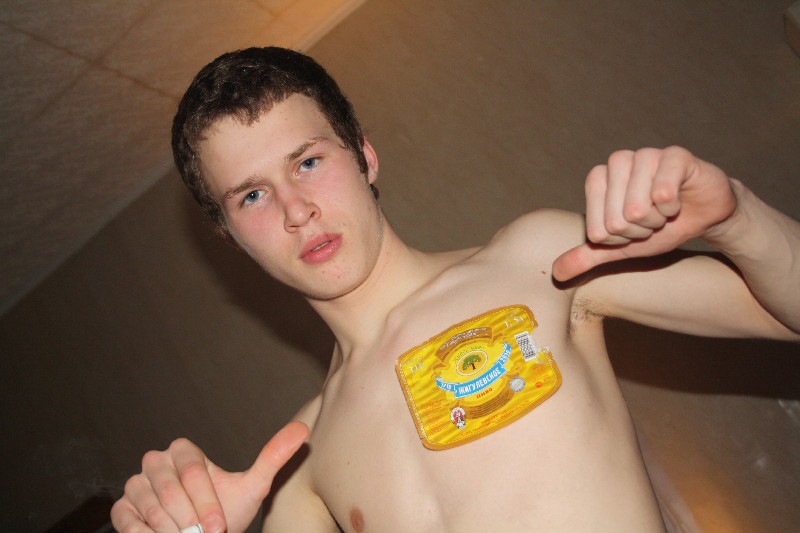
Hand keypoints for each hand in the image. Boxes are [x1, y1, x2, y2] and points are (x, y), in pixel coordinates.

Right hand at [111, 421, 308, 532]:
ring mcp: (136, 485)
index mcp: (183, 451)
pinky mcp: (122, 508)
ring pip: (150, 508)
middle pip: (170, 491)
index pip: (191, 471)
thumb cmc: (226, 511)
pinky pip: (128, 521)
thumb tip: (303, 429)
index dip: (206, 502)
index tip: (219, 526)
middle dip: (190, 520)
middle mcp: (156, 462)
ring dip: (172, 530)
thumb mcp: (252, 486)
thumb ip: (273, 456)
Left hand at [552, 146, 736, 280]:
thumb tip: (557, 273)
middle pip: (616, 220)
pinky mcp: (674, 155)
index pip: (597, 229)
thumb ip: (588, 256)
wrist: (701, 216)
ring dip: (656, 220)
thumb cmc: (658, 226)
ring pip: (638, 207)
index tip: (633, 229)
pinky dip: (673, 208)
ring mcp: (645, 154)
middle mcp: (617, 162)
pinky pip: (663, 193)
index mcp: (597, 179)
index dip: (619, 239)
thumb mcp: (621, 247)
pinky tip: (679, 200)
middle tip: (652, 220)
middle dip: (639, 230)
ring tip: (665, 211)